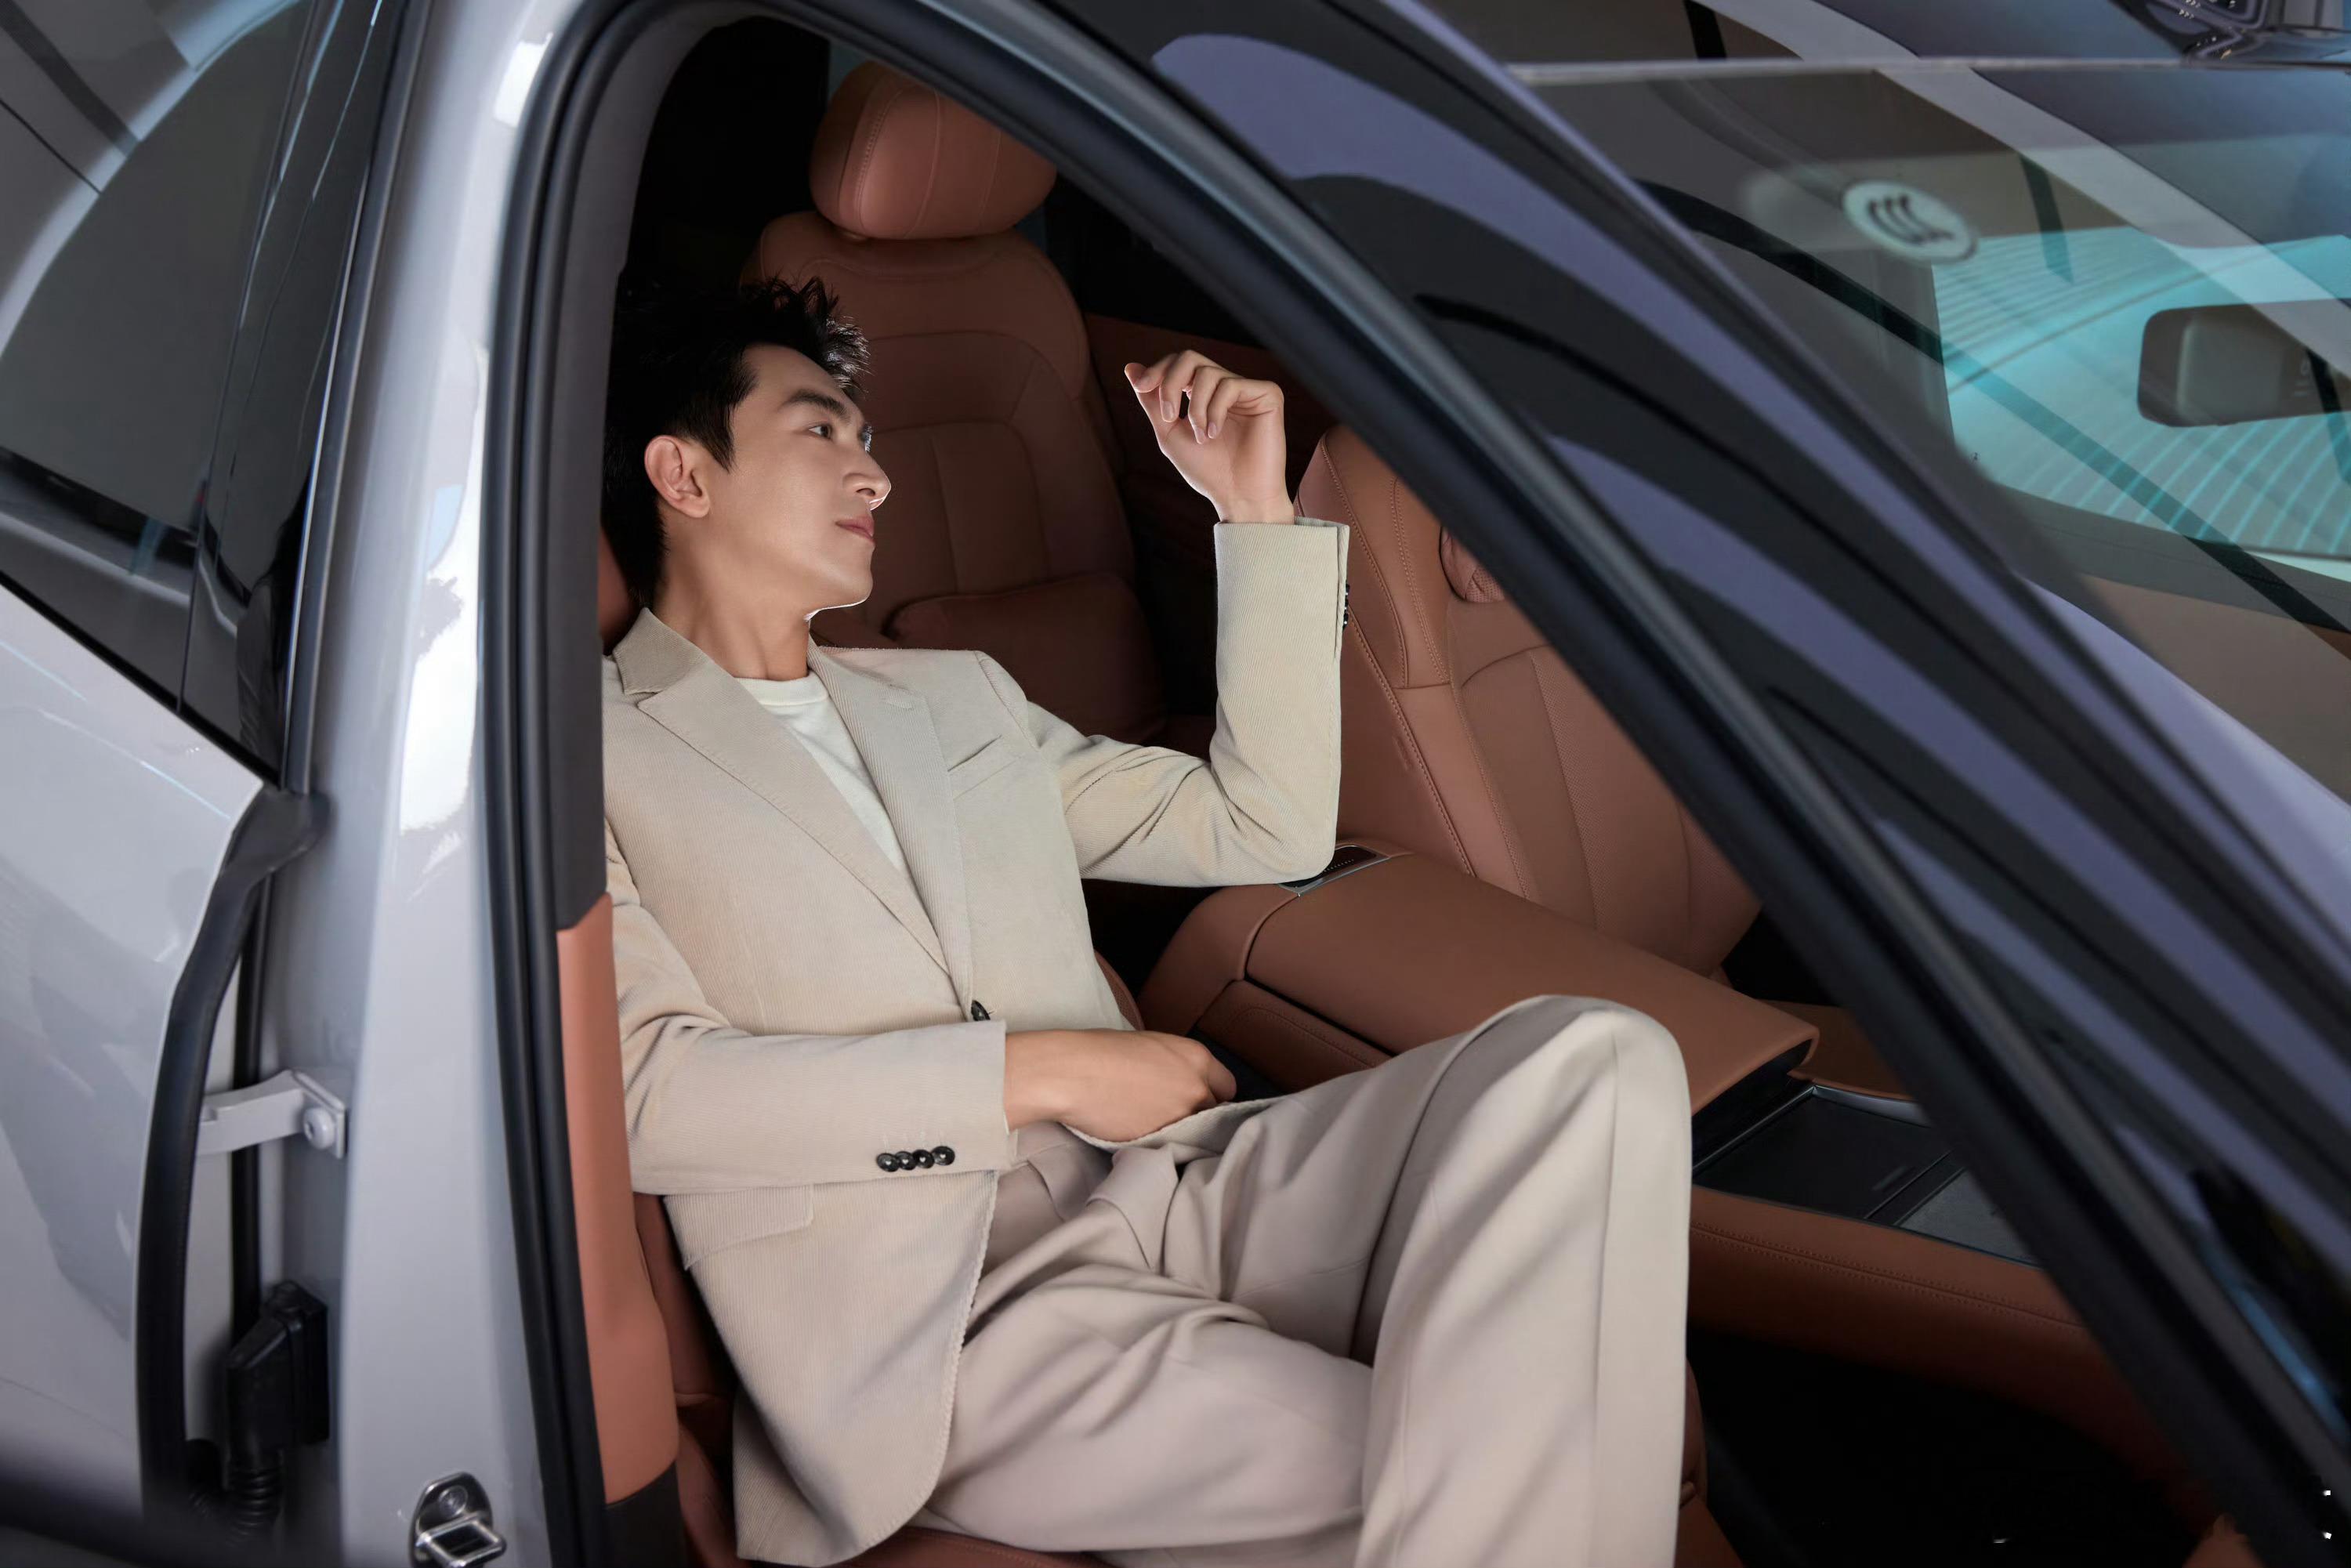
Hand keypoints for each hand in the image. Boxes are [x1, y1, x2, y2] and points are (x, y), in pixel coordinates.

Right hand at [1004, 1028, 1238, 1139]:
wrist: (1073, 1074)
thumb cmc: (1102, 1051)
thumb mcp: (1152, 1047)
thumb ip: (1177, 1066)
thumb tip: (1179, 1083)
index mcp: (1198, 1058)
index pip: (1228, 1087)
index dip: (1212, 1094)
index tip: (1197, 1101)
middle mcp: (1198, 1088)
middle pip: (1216, 1113)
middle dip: (1201, 1116)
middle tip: (1175, 1117)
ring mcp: (1182, 1118)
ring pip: (1196, 1134)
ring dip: (1184, 1134)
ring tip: (1156, 1128)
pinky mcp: (1161, 1142)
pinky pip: (1173, 1148)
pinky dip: (1164, 1146)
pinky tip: (1143, 1137)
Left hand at [1123, 351, 1294, 523]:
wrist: (1238, 496)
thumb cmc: (1207, 471)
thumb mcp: (1169, 433)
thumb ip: (1152, 401)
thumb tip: (1131, 367)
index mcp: (1203, 394)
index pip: (1177, 364)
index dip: (1157, 371)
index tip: (1141, 387)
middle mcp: (1224, 387)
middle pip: (1190, 357)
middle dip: (1170, 384)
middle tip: (1169, 416)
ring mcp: (1246, 390)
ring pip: (1207, 373)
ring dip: (1195, 409)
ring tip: (1202, 438)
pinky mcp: (1267, 394)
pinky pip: (1230, 385)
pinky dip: (1215, 410)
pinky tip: (1215, 434)